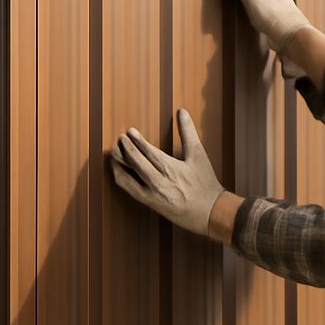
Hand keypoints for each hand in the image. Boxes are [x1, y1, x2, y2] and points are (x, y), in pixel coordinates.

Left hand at [110, 110, 223, 238]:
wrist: (209, 212)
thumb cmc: (205, 183)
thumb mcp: (198, 155)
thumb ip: (188, 132)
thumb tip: (182, 111)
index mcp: (172, 170)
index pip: (149, 152)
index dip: (138, 141)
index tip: (130, 132)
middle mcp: (159, 183)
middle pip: (136, 164)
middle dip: (126, 150)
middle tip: (119, 139)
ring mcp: (152, 195)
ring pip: (128, 178)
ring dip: (119, 164)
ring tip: (115, 152)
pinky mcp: (149, 203)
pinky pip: (129, 190)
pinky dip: (121, 178)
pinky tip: (118, 170)